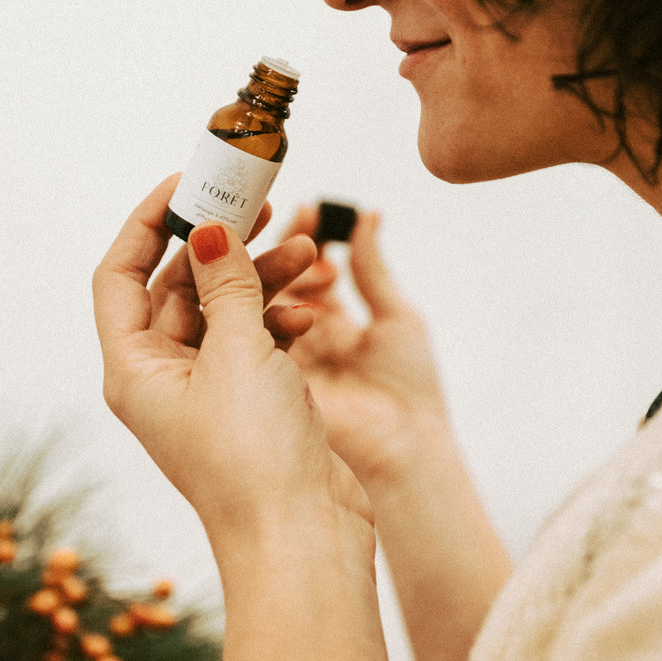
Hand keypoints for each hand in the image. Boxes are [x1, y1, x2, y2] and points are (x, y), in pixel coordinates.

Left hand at [92, 178, 372, 557]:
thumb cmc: (256, 459)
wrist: (304, 539)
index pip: (120, 275)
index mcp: (135, 369)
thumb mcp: (238, 352)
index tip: (185, 182)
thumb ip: (224, 282)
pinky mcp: (250, 402)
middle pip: (178, 287)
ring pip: (225, 310)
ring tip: (304, 255)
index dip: (147, 223)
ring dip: (261, 278)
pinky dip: (280, 319)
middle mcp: (163, 378)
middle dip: (219, 245)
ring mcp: (208, 391)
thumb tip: (204, 228)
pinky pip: (256, 340)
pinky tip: (308, 314)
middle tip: (256, 204)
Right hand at [275, 206, 450, 489]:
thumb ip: (371, 266)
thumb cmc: (408, 393)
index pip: (307, 270)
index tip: (305, 207)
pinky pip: (252, 332)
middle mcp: (300, 341)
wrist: (403, 453)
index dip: (304, 237)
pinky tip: (284, 287)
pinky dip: (265, 304)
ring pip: (261, 301)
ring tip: (298, 247)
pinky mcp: (261, 380)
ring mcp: (278, 361)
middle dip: (282, 245)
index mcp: (333, 327)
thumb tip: (368, 215)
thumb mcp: (397, 317)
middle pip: (277, 281)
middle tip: (284, 214)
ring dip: (276, 269)